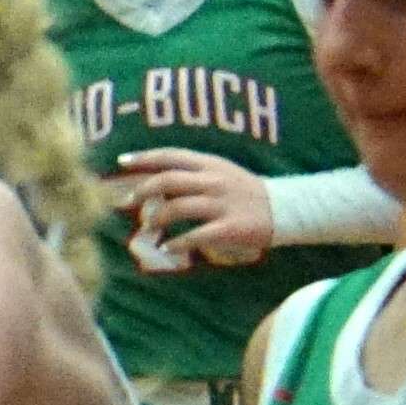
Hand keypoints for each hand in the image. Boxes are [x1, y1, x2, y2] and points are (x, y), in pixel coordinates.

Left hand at [115, 148, 278, 266]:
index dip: (144, 157)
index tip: (122, 162)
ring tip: (148, 228)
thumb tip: (159, 179)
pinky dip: (178, 243)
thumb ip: (194, 172)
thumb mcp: (222, 172)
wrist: (283, 209)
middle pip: (169, 180)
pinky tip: (168, 249)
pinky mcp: (229, 227)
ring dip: (157, 218)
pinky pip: (196, 235)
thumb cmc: (247, 191)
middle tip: (130, 201)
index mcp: (210, 164)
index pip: (171, 155)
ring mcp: (221, 204)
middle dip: (144, 190)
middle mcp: (213, 180)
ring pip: (179, 207)